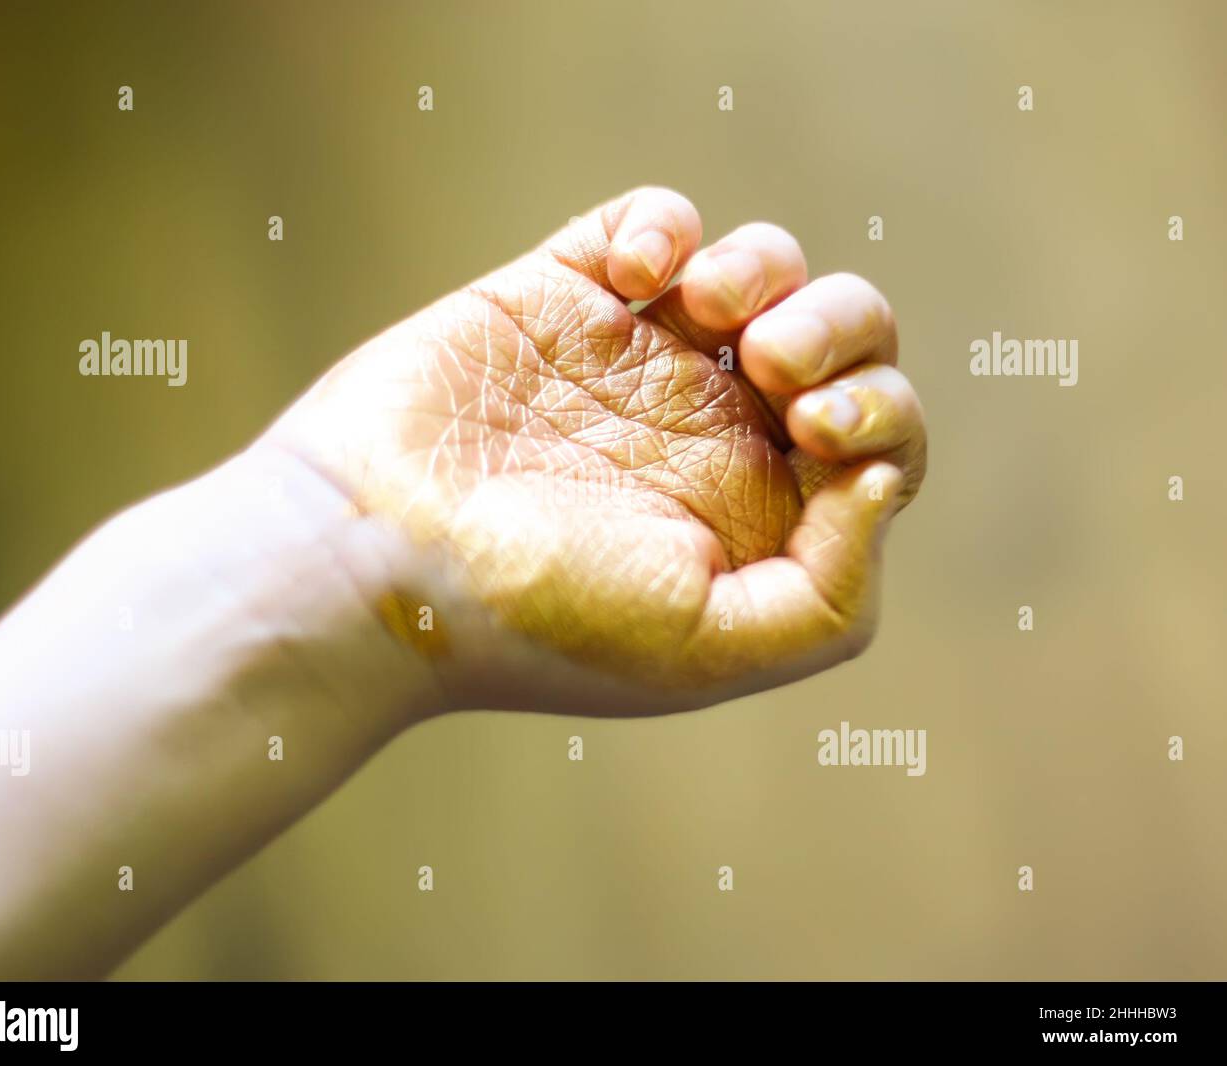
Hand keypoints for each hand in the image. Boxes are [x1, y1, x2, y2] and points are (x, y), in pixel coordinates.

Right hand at [264, 187, 925, 714]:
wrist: (376, 560)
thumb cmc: (542, 615)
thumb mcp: (714, 648)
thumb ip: (834, 591)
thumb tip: (885, 479)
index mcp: (751, 513)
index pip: (878, 438)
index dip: (882, 410)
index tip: (814, 429)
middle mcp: (704, 434)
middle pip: (841, 338)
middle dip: (839, 326)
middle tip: (772, 365)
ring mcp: (632, 361)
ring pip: (760, 268)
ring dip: (765, 268)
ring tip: (705, 311)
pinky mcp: (560, 298)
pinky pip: (649, 222)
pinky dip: (666, 225)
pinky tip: (634, 276)